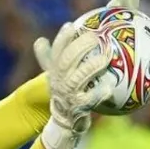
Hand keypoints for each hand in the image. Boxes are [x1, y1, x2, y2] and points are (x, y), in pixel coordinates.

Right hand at [33, 24, 112, 148]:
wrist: (64, 123)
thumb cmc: (65, 94)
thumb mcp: (56, 76)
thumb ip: (50, 58)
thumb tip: (40, 40)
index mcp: (54, 73)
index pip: (55, 53)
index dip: (61, 39)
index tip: (70, 25)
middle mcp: (59, 83)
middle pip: (66, 62)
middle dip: (79, 47)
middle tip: (94, 37)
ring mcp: (68, 95)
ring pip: (77, 79)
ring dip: (91, 67)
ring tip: (106, 58)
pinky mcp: (78, 108)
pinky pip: (90, 100)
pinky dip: (99, 93)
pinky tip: (109, 87)